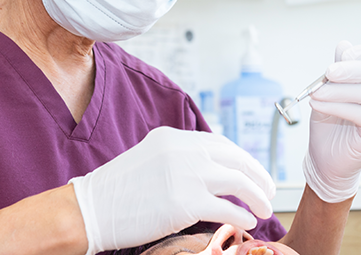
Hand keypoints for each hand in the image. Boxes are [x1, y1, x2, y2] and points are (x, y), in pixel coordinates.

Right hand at [69, 126, 275, 254]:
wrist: (91, 208)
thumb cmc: (117, 190)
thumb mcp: (149, 158)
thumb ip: (177, 158)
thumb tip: (208, 170)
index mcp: (173, 137)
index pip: (221, 143)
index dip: (242, 158)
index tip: (253, 171)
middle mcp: (183, 150)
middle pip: (236, 158)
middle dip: (258, 174)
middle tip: (269, 189)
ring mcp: (185, 175)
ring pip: (237, 182)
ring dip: (257, 196)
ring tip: (265, 207)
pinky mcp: (184, 203)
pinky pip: (227, 209)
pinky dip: (242, 216)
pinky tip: (248, 222)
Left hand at [303, 40, 360, 202]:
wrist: (325, 157)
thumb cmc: (328, 123)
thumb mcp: (327, 91)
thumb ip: (336, 71)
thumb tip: (344, 44)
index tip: (343, 54)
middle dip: (350, 70)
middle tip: (328, 72)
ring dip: (337, 91)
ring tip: (316, 94)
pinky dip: (337, 107)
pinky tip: (319, 106)